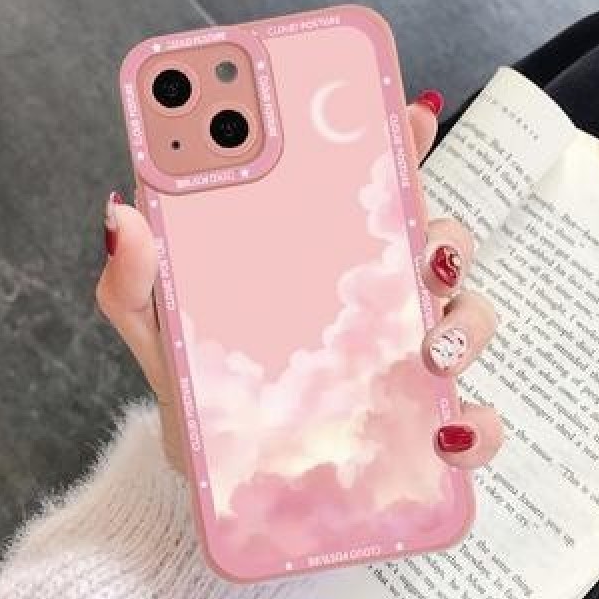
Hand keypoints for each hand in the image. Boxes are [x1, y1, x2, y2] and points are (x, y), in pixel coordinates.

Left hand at [96, 90, 501, 474]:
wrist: (212, 485)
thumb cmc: (194, 394)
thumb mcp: (158, 334)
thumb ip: (135, 281)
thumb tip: (121, 213)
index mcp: (316, 261)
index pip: (366, 190)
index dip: (397, 143)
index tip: (411, 113)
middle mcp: (370, 300)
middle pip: (435, 242)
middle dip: (447, 237)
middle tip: (425, 252)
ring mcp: (399, 360)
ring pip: (467, 316)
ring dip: (466, 324)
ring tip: (429, 352)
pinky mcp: (416, 424)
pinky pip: (470, 419)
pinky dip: (477, 425)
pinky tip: (449, 433)